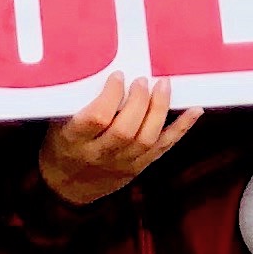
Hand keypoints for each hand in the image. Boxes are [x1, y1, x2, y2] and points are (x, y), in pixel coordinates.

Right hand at [40, 74, 199, 207]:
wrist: (64, 187)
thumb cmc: (61, 146)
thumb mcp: (58, 123)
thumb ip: (77, 102)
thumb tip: (102, 66)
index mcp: (74, 140)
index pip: (97, 117)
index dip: (111, 95)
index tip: (118, 76)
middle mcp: (99, 154)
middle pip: (126, 129)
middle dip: (139, 101)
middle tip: (142, 80)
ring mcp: (122, 163)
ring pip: (147, 138)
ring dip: (159, 109)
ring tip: (163, 85)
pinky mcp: (139, 167)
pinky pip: (164, 147)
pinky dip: (182, 128)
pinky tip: (194, 111)